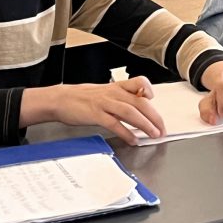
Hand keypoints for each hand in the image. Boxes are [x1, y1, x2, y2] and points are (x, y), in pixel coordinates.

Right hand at [20, 77, 164, 145]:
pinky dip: (126, 132)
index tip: (154, 99)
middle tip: (162, 129)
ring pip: (130, 112)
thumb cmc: (83, 98)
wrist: (61, 99)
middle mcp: (114, 93)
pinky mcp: (96, 114)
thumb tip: (139, 109)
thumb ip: (122, 99)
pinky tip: (133, 140)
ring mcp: (105, 103)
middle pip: (140, 102)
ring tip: (153, 135)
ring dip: (144, 124)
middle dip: (154, 116)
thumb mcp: (105, 93)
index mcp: (117, 87)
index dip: (148, 89)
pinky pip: (114, 124)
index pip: (139, 82)